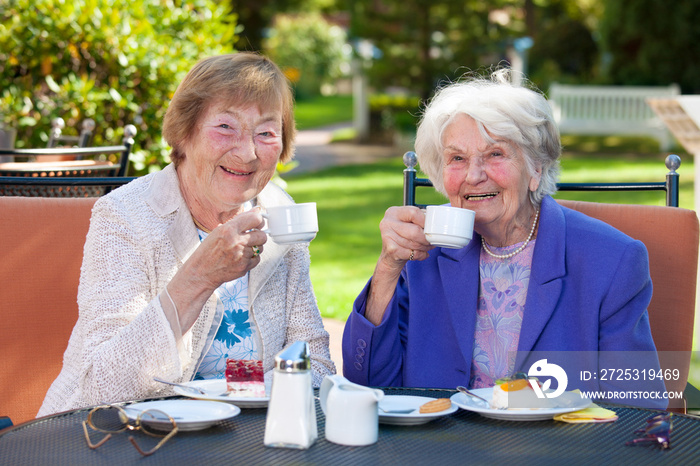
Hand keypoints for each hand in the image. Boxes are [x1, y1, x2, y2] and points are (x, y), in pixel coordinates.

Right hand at [191, 207, 267, 288]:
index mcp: (229, 229)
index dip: (259, 221)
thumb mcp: (219, 230)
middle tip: (251, 237)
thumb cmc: (208, 250)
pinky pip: (257, 259)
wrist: (201, 272)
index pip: (255, 219)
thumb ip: (240, 219)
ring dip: (254, 248)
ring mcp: (241, 256)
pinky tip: (241, 257)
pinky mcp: (244, 267)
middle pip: (262, 235)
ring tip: (242, 249)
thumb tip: (256, 210)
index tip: (258, 223)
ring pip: (260, 248)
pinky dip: (252, 258)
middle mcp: (236, 242)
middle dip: (258, 236)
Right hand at [365, 206, 432, 325]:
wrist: (390, 256)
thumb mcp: (409, 224)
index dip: (425, 221)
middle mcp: (387, 222)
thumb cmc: (404, 236)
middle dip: (426, 238)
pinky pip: (411, 253)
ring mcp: (387, 236)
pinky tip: (422, 254)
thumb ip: (420, 219)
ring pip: (413, 243)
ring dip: (425, 247)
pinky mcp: (390, 249)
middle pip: (414, 231)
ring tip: (428, 247)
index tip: (432, 227)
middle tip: (433, 241)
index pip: (413, 212)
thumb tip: (442, 220)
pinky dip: (420, 255)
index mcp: (393, 212)